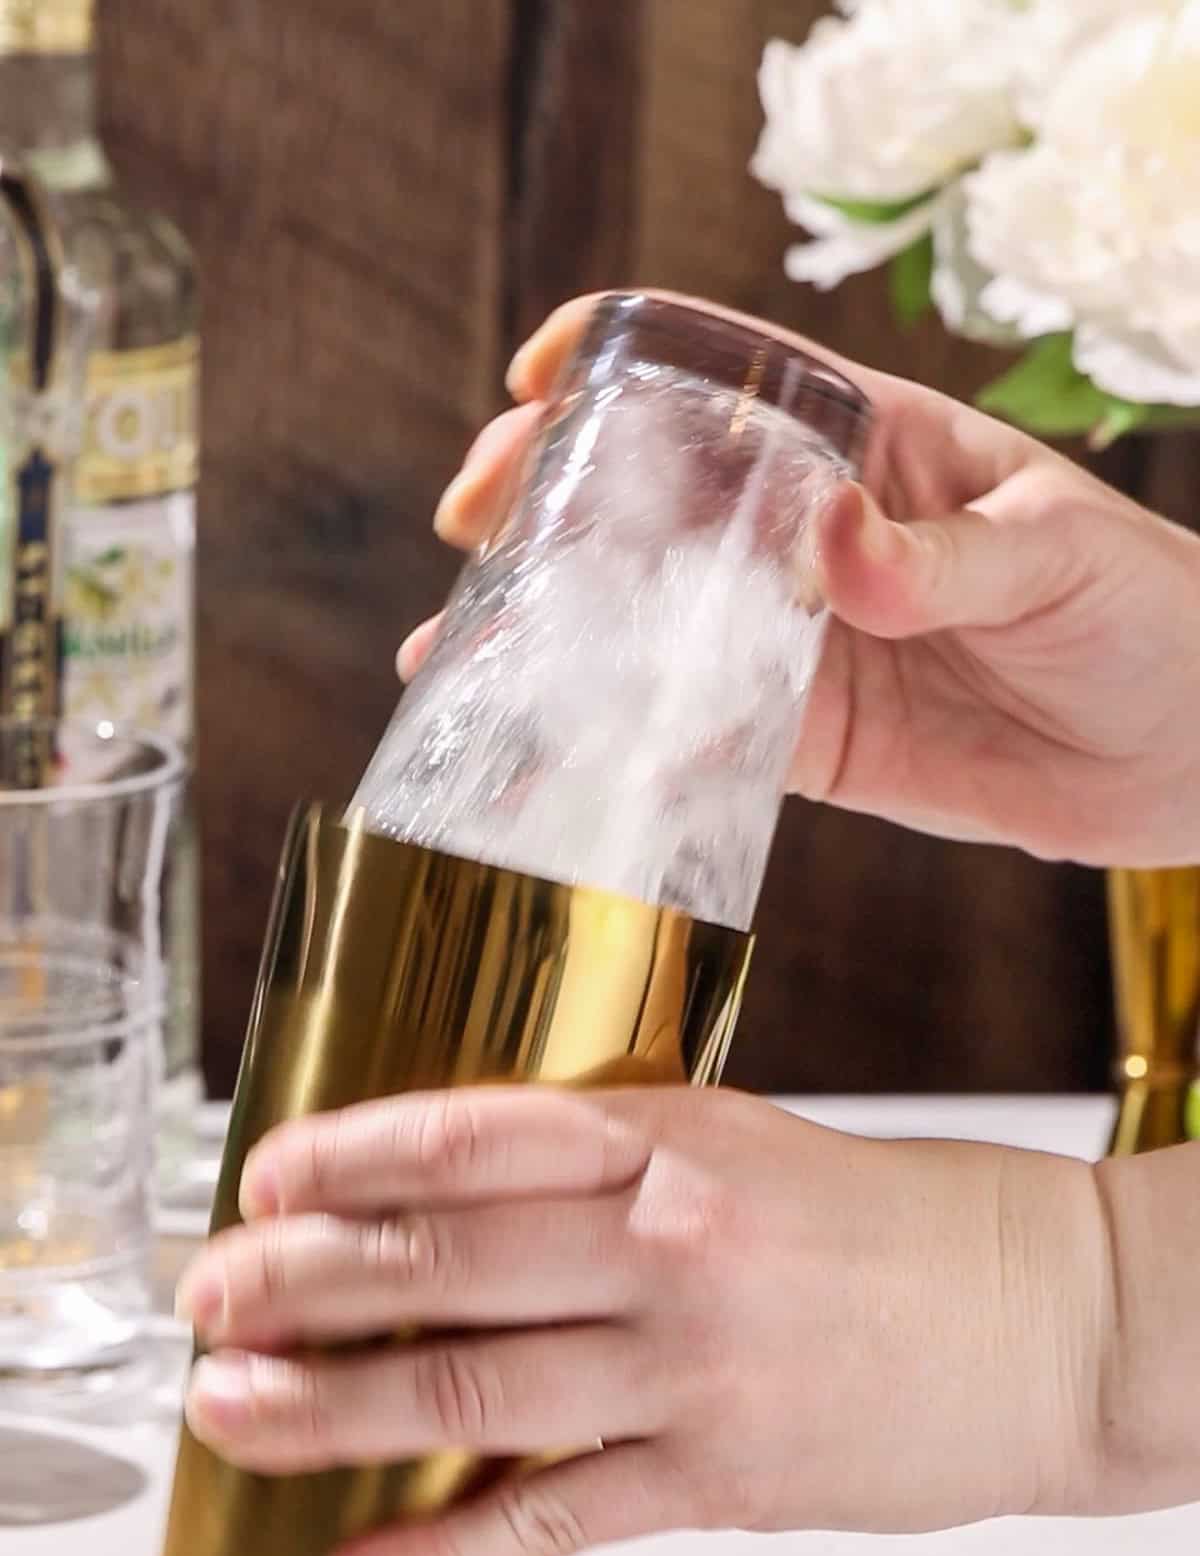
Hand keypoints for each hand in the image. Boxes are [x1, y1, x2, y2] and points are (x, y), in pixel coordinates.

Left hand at [177, 1086, 1112, 1555]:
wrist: (1065, 1322)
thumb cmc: (918, 1228)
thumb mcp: (759, 1147)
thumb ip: (626, 1170)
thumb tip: (477, 1208)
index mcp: (676, 1134)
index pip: (472, 1135)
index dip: (348, 1158)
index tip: (262, 1180)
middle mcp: (671, 1238)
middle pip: (441, 1261)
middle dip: (299, 1283)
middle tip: (207, 1303)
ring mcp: (694, 1364)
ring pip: (468, 1388)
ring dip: (326, 1409)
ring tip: (230, 1416)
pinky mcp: (725, 1479)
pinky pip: (548, 1522)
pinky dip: (435, 1555)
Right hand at [402, 290, 1199, 868]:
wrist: (1191, 755)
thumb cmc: (1152, 614)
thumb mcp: (1058, 557)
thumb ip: (937, 558)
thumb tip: (828, 543)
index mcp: (871, 443)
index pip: (726, 372)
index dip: (621, 360)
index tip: (538, 384)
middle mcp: (813, 535)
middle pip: (653, 494)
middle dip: (548, 498)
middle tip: (474, 530)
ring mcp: (800, 641)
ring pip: (652, 622)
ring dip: (553, 634)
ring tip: (457, 656)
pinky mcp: (809, 743)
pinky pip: (699, 738)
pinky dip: (620, 747)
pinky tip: (543, 756)